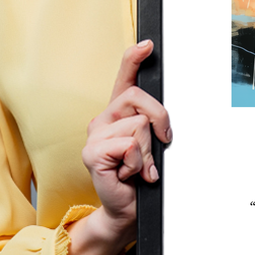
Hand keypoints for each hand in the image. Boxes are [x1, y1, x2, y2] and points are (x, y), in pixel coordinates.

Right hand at [67, 40, 171, 254]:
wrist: (127, 210)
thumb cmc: (141, 176)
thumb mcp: (152, 145)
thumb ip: (153, 125)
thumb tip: (163, 117)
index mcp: (118, 113)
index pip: (124, 78)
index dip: (134, 58)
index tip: (148, 44)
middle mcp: (103, 119)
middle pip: (139, 98)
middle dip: (160, 120)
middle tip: (161, 144)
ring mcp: (94, 135)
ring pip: (139, 125)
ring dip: (148, 151)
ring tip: (139, 167)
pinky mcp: (92, 153)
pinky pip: (129, 145)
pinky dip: (138, 163)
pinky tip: (129, 174)